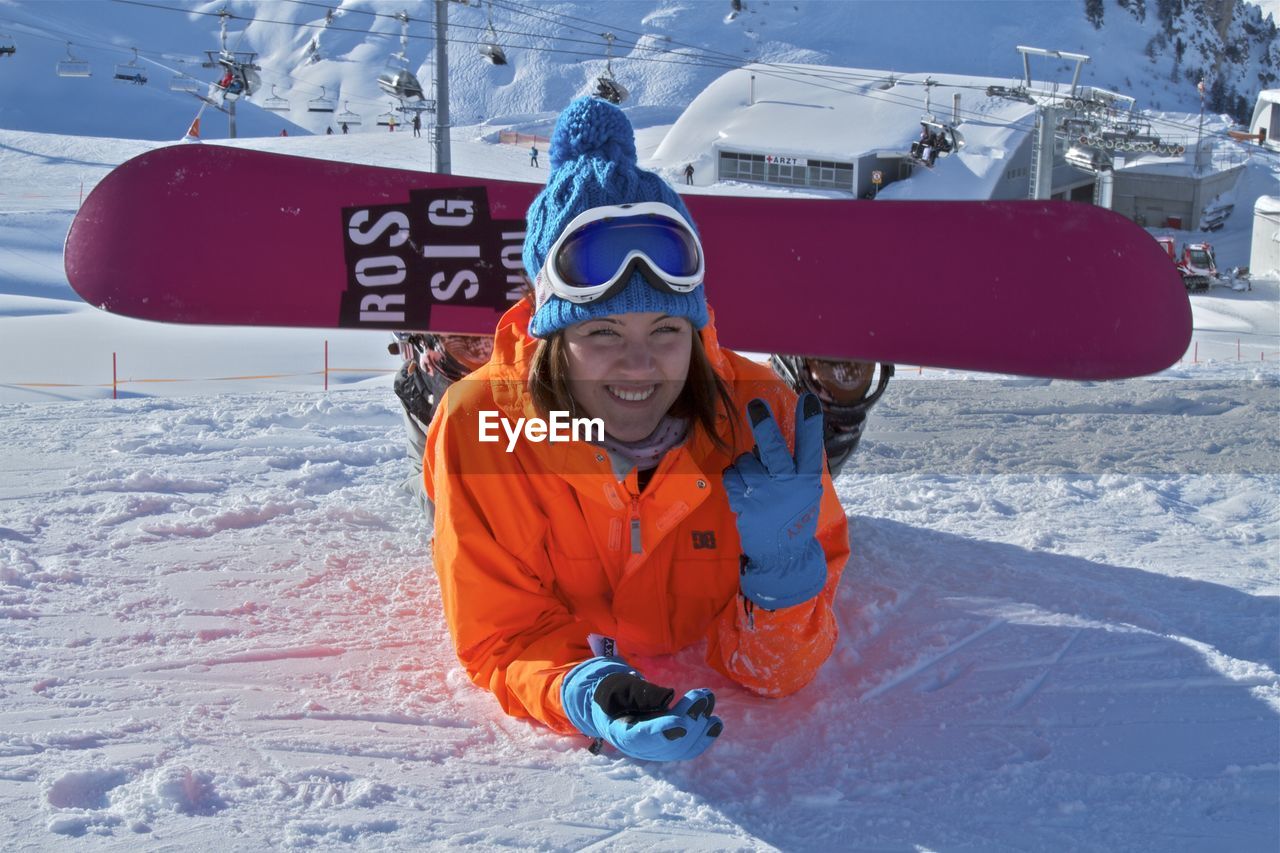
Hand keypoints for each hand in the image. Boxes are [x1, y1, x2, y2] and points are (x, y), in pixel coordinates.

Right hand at [561, 658, 722, 761]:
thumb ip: (640, 693)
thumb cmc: (614, 693)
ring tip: (709, 699)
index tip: (682, 723)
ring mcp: (655, 750)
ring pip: (681, 747)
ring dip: (699, 726)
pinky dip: (703, 737)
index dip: (663, 731)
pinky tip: (715, 723)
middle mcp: (640, 748)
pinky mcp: (668, 747)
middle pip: (668, 743)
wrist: (613, 705)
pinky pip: (687, 748)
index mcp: (620, 733)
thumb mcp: (620, 687)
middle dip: (689, 719)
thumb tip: (668, 697)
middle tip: (703, 696)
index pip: (642, 737)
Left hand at [722, 393, 827, 609]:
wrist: (782, 557)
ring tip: (754, 483)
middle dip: (764, 426)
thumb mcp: (804, 493)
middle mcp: (787, 485)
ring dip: (746, 466)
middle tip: (755, 405)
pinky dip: (734, 479)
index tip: (808, 399)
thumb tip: (767, 442)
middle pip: (774, 449)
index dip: (809, 423)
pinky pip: (732, 476)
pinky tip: (743, 492)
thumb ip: (792, 469)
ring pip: (746, 461)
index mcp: (807, 480)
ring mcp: (764, 495)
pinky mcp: (745, 503)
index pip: (810, 447)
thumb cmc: (793, 518)